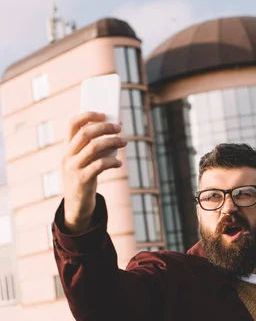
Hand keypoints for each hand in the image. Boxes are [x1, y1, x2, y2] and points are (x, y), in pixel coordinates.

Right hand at [62, 112, 126, 233]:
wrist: (76, 207)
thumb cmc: (84, 180)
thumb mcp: (83, 163)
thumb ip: (92, 149)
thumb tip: (113, 133)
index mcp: (67, 148)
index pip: (73, 124)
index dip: (88, 115)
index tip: (104, 114)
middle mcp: (68, 156)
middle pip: (85, 133)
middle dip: (104, 127)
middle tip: (119, 127)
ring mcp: (73, 168)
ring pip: (94, 147)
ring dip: (112, 142)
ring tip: (124, 142)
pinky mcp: (82, 181)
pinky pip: (99, 165)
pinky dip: (112, 162)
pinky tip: (119, 164)